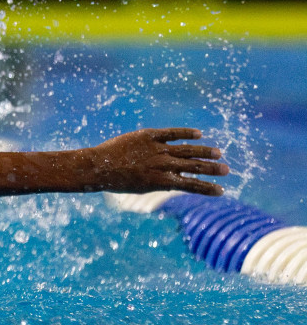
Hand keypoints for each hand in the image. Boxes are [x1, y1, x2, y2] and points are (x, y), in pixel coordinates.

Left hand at [88, 128, 228, 195]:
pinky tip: (199, 133)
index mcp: (161, 181)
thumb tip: (177, 180)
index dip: (207, 188)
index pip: (191, 185)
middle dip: (212, 169)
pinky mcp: (148, 136)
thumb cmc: (115, 181)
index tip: (221, 191)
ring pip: (187, 149)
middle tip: (227, 170)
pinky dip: (186, 133)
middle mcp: (162, 165)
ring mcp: (156, 149)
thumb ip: (160, 183)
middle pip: (194, 166)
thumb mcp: (140, 188)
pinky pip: (171, 133)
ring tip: (218, 154)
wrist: (96, 167)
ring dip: (204, 152)